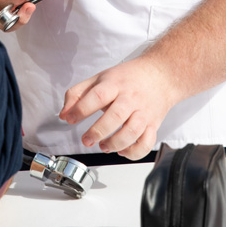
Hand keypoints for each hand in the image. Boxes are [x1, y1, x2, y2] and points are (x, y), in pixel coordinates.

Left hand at [59, 57, 178, 159]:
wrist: (160, 74)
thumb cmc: (128, 78)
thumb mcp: (100, 78)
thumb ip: (78, 94)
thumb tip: (64, 114)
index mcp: (115, 84)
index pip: (97, 95)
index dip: (81, 109)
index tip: (70, 119)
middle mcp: (131, 98)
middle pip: (116, 116)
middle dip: (98, 131)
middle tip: (86, 139)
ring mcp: (143, 112)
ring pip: (132, 132)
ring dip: (115, 143)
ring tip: (103, 146)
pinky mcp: (153, 124)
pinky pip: (146, 143)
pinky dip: (134, 152)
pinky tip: (122, 150)